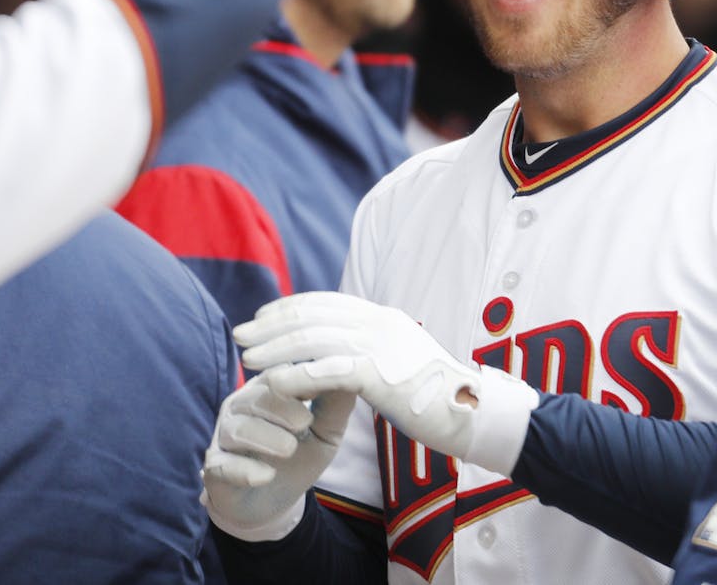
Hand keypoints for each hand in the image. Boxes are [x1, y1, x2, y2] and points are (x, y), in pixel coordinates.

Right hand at [200, 373, 355, 541]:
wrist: (272, 502)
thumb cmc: (299, 456)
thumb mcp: (326, 431)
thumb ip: (336, 404)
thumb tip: (353, 370)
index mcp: (267, 389)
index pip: (278, 372)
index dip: (299, 378)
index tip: (321, 388)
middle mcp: (240, 406)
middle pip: (256, 396)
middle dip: (281, 407)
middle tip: (306, 422)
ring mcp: (223, 437)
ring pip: (237, 428)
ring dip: (264, 437)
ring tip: (289, 448)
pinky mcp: (214, 468)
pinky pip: (222, 465)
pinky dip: (244, 470)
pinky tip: (265, 475)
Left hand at [238, 292, 539, 473]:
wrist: (474, 413)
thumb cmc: (440, 397)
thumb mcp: (405, 361)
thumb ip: (375, 350)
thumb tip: (347, 353)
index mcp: (385, 318)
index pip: (326, 303)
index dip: (290, 307)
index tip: (263, 316)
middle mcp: (380, 323)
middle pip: (313, 315)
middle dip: (272, 323)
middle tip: (241, 333)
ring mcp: (379, 346)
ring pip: (313, 339)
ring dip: (275, 347)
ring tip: (247, 357)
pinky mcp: (378, 374)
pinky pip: (324, 372)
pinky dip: (293, 375)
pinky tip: (271, 382)